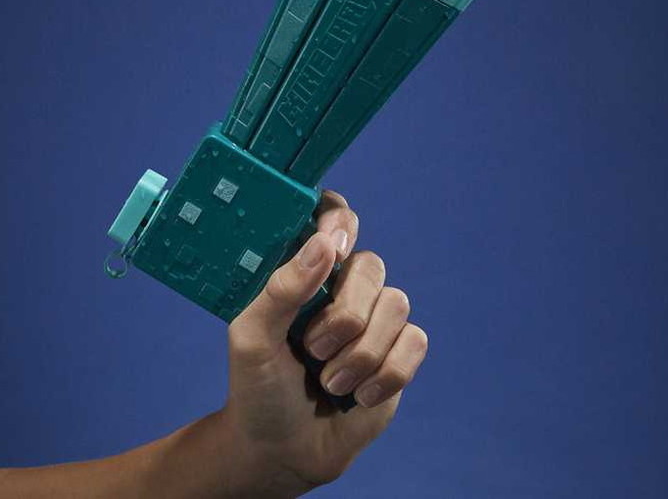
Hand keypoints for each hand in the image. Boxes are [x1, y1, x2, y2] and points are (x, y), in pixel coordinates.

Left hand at [225, 190, 428, 495]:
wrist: (285, 449)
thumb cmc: (258, 387)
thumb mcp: (251, 338)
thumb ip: (281, 289)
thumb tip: (323, 244)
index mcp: (306, 272)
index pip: (333, 219)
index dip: (340, 221)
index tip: (334, 246)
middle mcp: (345, 287)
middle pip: (371, 265)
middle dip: (344, 317)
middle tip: (312, 350)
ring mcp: (375, 317)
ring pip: (397, 304)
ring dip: (360, 354)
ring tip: (330, 381)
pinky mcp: (400, 350)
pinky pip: (415, 342)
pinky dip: (385, 376)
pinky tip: (358, 395)